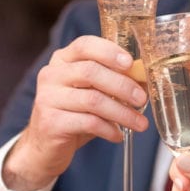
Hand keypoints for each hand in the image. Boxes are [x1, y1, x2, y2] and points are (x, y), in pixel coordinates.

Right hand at [3, 35, 148, 190]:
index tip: (130, 63)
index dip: (109, 51)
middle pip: (90, 72)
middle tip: (142, 99)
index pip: (84, 45)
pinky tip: (118, 135)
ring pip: (92, 100)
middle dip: (122, 85)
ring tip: (139, 124)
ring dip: (121, 112)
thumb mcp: (92, 92)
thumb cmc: (73, 115)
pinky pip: (88, 123)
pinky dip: (109, 129)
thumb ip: (112, 81)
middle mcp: (51, 75)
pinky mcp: (51, 122)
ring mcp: (48, 98)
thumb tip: (144, 78)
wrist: (45, 146)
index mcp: (62, 60)